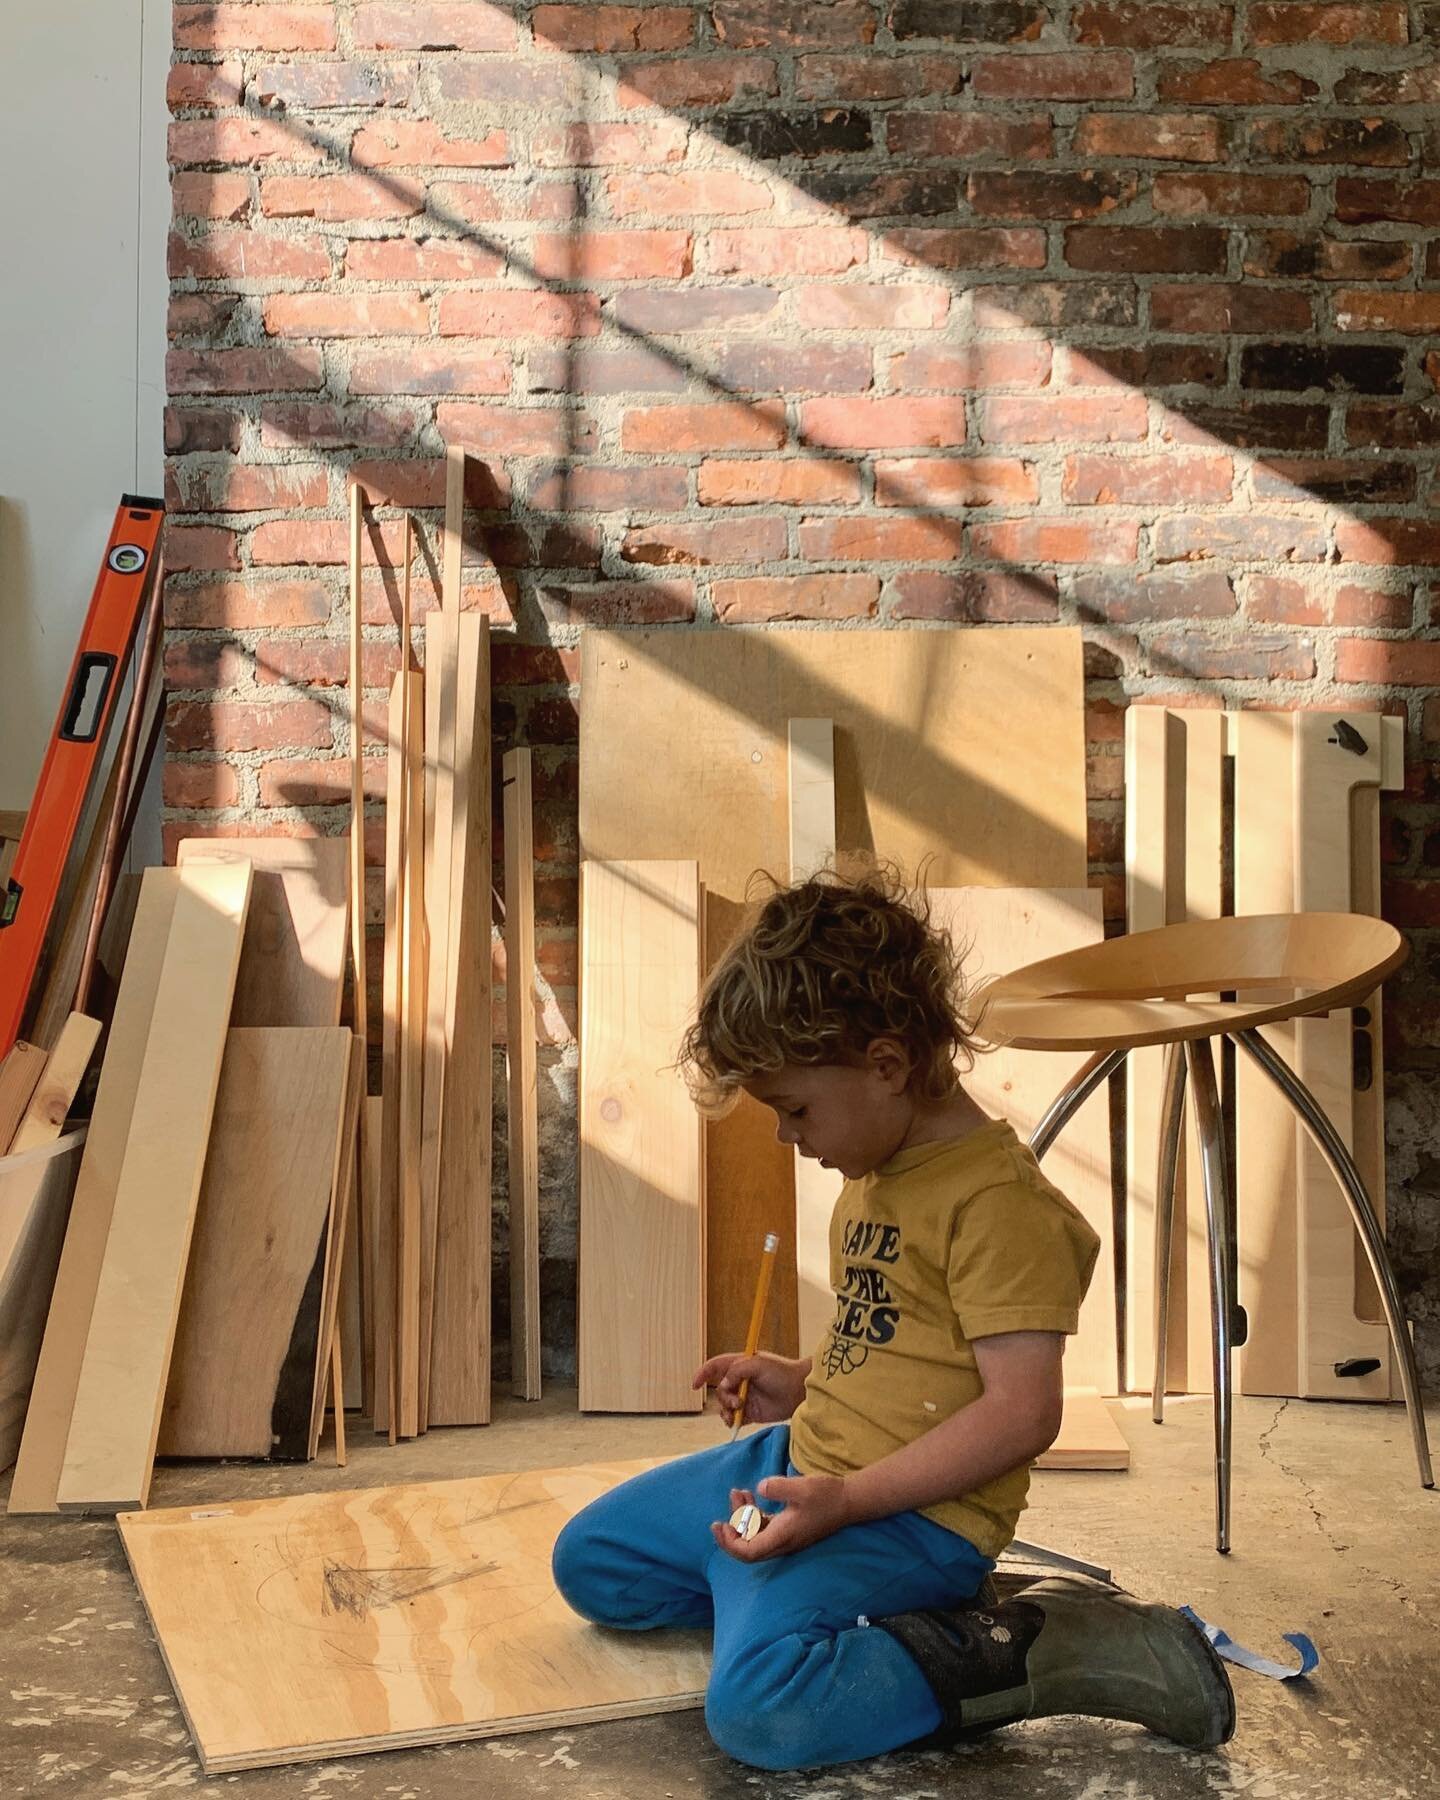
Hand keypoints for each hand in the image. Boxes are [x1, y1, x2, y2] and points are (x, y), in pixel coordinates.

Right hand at [692, 1352, 808, 1426]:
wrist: (800, 1391)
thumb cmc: (782, 1372)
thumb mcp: (758, 1364)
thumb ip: (737, 1370)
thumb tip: (724, 1384)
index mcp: (740, 1365)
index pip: (715, 1367)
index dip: (702, 1374)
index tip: (695, 1385)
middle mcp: (740, 1382)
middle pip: (719, 1390)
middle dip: (724, 1397)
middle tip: (738, 1401)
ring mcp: (745, 1397)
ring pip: (724, 1406)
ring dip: (726, 1410)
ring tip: (739, 1411)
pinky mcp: (751, 1412)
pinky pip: (733, 1418)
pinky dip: (731, 1420)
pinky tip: (737, 1421)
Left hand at [711, 1476, 852, 1562]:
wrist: (848, 1500)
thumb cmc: (826, 1495)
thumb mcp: (801, 1488)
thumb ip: (778, 1487)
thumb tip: (759, 1488)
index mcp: (782, 1536)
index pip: (748, 1552)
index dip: (730, 1543)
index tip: (720, 1525)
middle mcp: (782, 1541)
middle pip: (748, 1546)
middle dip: (732, 1529)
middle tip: (726, 1505)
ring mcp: (785, 1535)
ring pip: (755, 1534)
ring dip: (743, 1516)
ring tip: (738, 1492)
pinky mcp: (789, 1527)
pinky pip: (764, 1526)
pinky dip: (754, 1514)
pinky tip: (750, 1496)